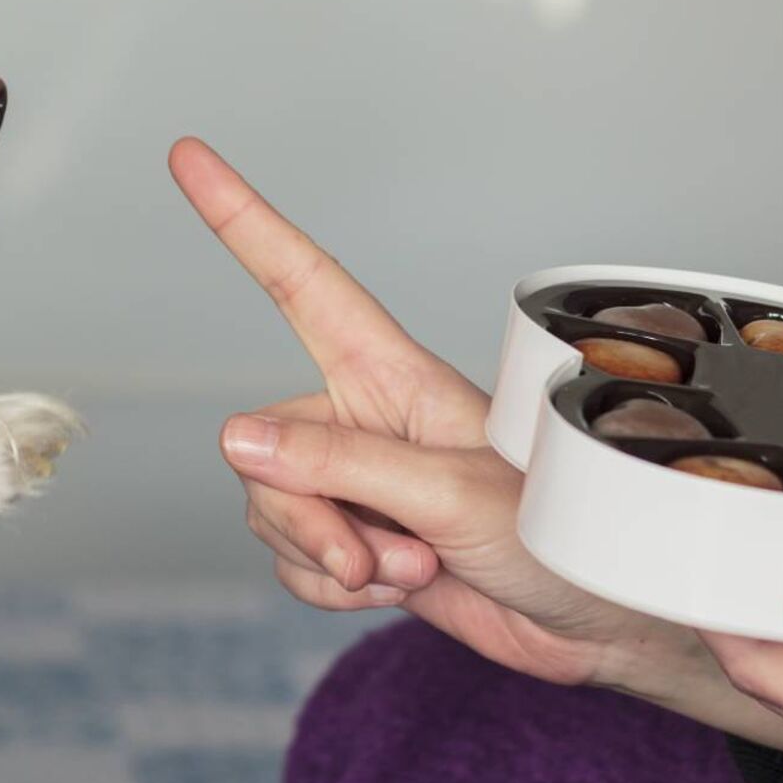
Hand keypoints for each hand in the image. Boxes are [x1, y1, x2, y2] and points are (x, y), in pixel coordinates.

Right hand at [169, 136, 782, 750]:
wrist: (592, 624)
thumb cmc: (557, 534)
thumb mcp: (449, 494)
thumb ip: (340, 466)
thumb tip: (236, 438)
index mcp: (393, 375)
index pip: (302, 283)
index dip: (244, 220)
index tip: (190, 157)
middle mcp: (363, 420)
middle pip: (263, 447)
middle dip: (304, 515)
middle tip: (372, 555)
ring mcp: (356, 484)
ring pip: (270, 510)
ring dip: (328, 559)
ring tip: (409, 568)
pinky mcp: (355, 541)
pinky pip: (291, 561)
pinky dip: (331, 590)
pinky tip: (395, 590)